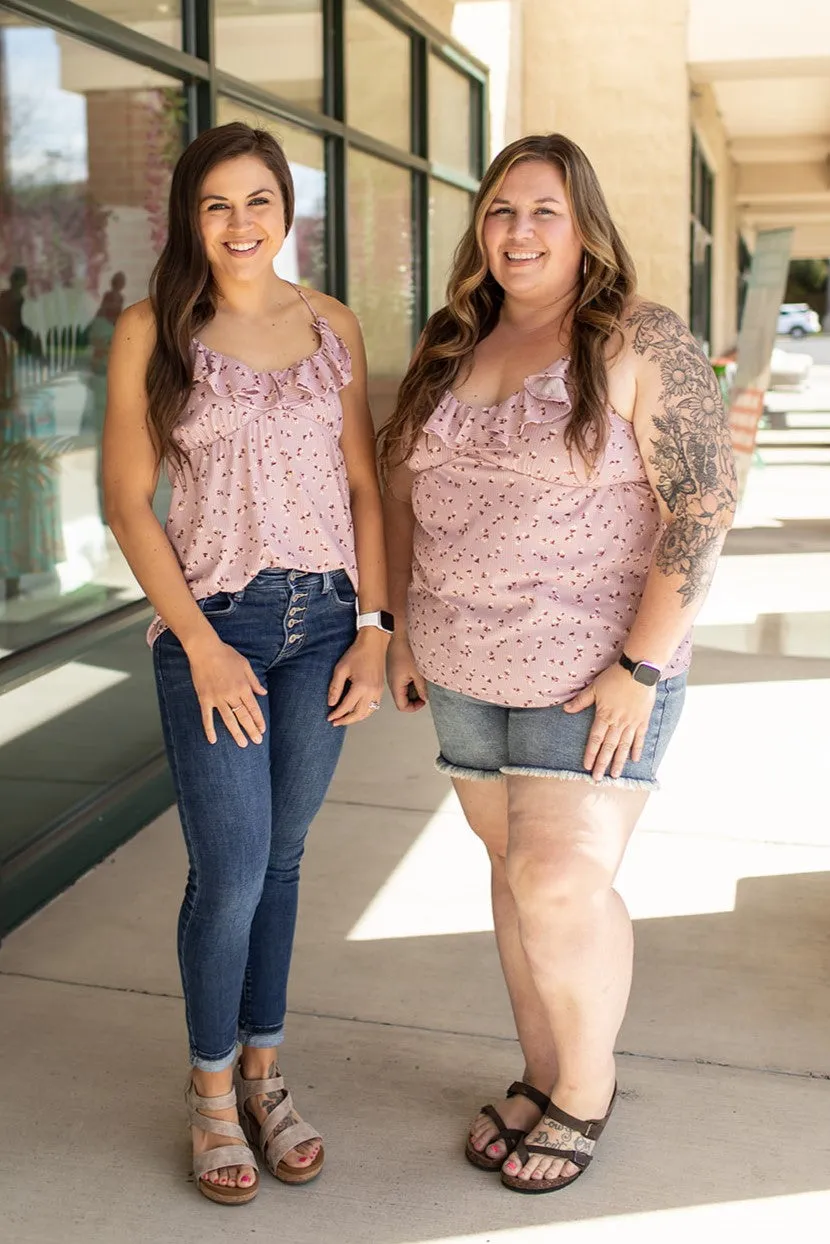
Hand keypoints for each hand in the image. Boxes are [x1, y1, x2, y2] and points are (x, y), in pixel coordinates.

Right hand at [186, 635, 266, 746]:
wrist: (205, 650)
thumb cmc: (226, 654)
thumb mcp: (245, 665)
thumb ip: (254, 681)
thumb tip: (263, 693)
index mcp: (243, 687)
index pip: (253, 708)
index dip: (259, 720)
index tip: (262, 730)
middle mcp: (232, 695)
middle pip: (244, 716)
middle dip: (251, 730)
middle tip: (257, 741)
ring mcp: (217, 698)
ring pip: (229, 720)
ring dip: (236, 733)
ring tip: (242, 744)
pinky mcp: (205, 699)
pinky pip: (207, 717)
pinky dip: (209, 729)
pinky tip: (212, 740)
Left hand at [327, 629, 386, 725]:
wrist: (373, 644)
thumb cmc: (357, 653)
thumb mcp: (341, 669)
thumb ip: (335, 687)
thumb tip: (331, 702)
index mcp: (362, 686)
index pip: (346, 706)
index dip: (337, 714)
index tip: (329, 717)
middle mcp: (372, 691)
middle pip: (358, 714)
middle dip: (346, 720)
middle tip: (336, 722)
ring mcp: (378, 691)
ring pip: (367, 713)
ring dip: (356, 718)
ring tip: (345, 720)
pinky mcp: (380, 690)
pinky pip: (374, 707)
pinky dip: (365, 713)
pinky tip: (357, 712)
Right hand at [386, 635, 427, 711]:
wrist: (398, 633)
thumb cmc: (405, 649)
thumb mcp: (418, 672)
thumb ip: (422, 688)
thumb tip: (425, 698)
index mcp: (396, 686)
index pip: (402, 706)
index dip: (414, 707)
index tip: (423, 701)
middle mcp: (392, 683)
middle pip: (403, 699)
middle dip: (415, 698)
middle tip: (425, 691)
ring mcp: (393, 676)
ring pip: (404, 690)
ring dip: (414, 689)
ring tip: (423, 680)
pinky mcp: (395, 669)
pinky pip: (403, 681)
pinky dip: (411, 680)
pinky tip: (418, 673)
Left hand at [563, 663, 655, 779]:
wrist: (639, 671)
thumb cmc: (615, 677)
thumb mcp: (594, 688)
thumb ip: (581, 701)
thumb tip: (566, 709)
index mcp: (604, 715)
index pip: (595, 739)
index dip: (590, 753)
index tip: (587, 767)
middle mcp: (618, 723)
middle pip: (609, 747)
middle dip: (602, 763)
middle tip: (598, 778)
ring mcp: (632, 723)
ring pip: (624, 746)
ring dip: (619, 761)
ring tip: (615, 775)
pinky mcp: (643, 720)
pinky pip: (640, 738)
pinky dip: (637, 749)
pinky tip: (634, 760)